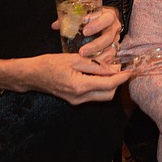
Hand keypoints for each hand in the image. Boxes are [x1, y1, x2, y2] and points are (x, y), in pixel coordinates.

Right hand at [11, 53, 132, 104]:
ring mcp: (76, 101)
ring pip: (101, 96)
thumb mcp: (74, 59)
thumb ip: (95, 65)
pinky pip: (93, 95)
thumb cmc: (50, 64)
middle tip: (120, 68)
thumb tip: (114, 68)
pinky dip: (100, 86)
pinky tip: (99, 74)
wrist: (31, 75)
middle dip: (117, 83)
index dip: (122, 78)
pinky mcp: (74, 100)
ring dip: (109, 84)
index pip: (109, 85)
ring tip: (110, 69)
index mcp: (80, 86)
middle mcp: (79, 98)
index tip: (131, 70)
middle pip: (108, 94)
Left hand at [51, 6, 121, 60]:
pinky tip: (93, 66)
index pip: (106, 19)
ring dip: (98, 56)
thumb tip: (56, 25)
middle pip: (108, 37)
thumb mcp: (83, 14)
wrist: (102, 21)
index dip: (97, 25)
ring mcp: (115, 39)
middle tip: (82, 51)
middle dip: (95, 45)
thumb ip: (70, 18)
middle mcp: (114, 27)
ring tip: (85, 61)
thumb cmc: (91, 17)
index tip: (85, 32)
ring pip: (111, 49)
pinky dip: (102, 62)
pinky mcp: (114, 49)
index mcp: (109, 15)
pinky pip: (110, 57)